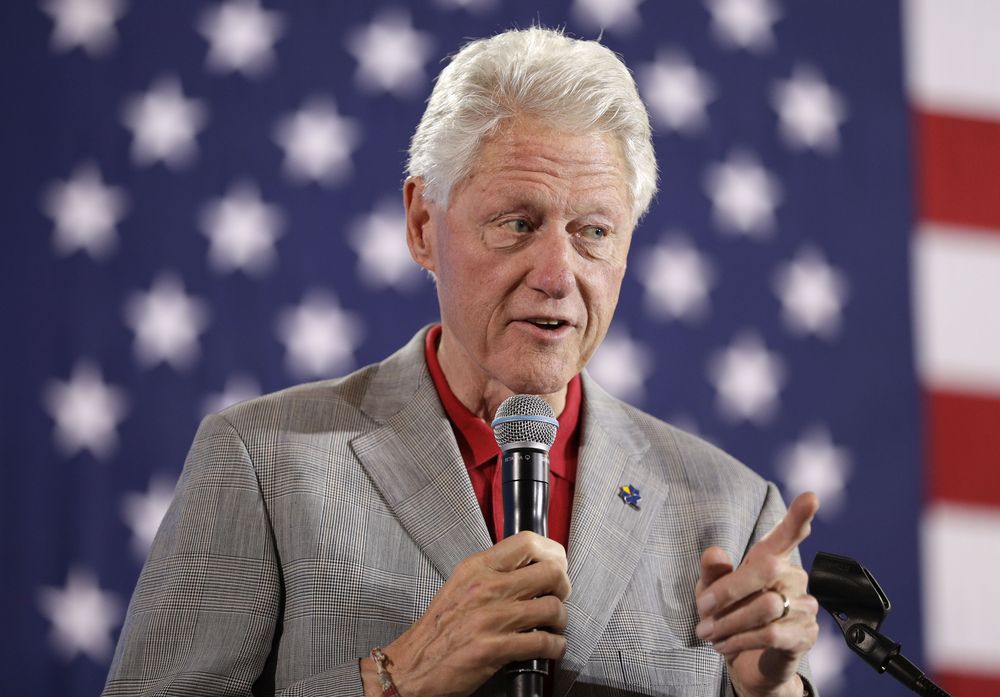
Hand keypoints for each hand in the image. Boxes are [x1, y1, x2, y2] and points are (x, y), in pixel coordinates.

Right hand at [364, 531, 570, 696]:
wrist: (410, 664)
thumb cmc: (438, 628)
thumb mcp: (461, 584)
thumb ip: (492, 572)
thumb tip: (529, 566)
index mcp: (477, 567)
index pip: (528, 543)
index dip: (553, 552)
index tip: (558, 564)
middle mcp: (486, 588)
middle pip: (550, 572)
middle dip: (564, 586)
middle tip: (559, 595)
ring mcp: (491, 618)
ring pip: (552, 608)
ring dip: (561, 620)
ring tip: (555, 625)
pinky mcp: (495, 649)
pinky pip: (543, 642)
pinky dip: (556, 646)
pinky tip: (551, 647)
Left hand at [694, 492, 820, 696]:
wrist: (744, 664)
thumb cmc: (729, 618)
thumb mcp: (710, 593)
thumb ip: (712, 573)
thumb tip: (714, 552)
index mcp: (771, 560)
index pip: (787, 535)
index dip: (798, 516)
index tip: (810, 497)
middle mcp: (793, 577)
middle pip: (766, 568)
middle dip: (727, 590)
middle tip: (702, 610)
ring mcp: (804, 606)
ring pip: (766, 605)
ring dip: (729, 622)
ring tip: (708, 634)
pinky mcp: (805, 635)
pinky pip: (771, 633)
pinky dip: (740, 641)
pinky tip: (724, 646)